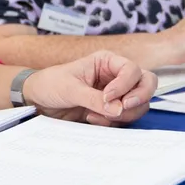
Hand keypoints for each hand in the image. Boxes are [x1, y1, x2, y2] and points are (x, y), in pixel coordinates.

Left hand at [22, 51, 157, 126]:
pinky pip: (125, 118)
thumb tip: (118, 109)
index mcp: (107, 62)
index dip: (125, 84)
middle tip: (122, 108)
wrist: (37, 101)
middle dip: (138, 97)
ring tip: (95, 115)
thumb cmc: (50, 84)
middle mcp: (116, 76)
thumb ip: (94, 98)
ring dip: (122, 114)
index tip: (108, 96)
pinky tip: (92, 119)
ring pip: (139, 104)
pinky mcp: (111, 110)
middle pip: (146, 84)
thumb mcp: (70, 89)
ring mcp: (116, 95)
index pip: (132, 70)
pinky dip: (113, 122)